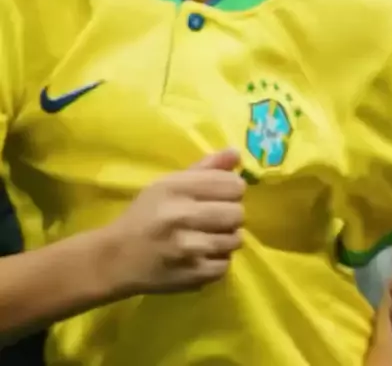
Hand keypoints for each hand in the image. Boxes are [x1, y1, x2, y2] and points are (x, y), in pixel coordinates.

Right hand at [102, 148, 244, 296]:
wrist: (117, 258)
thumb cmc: (144, 215)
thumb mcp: (168, 183)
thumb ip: (205, 168)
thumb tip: (236, 153)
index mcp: (176, 188)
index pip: (231, 184)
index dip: (232, 188)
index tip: (222, 193)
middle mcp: (183, 216)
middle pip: (237, 212)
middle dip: (230, 213)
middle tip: (215, 216)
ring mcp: (190, 249)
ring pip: (235, 239)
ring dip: (226, 236)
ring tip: (209, 235)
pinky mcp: (193, 276)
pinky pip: (226, 264)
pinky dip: (218, 259)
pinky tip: (202, 253)